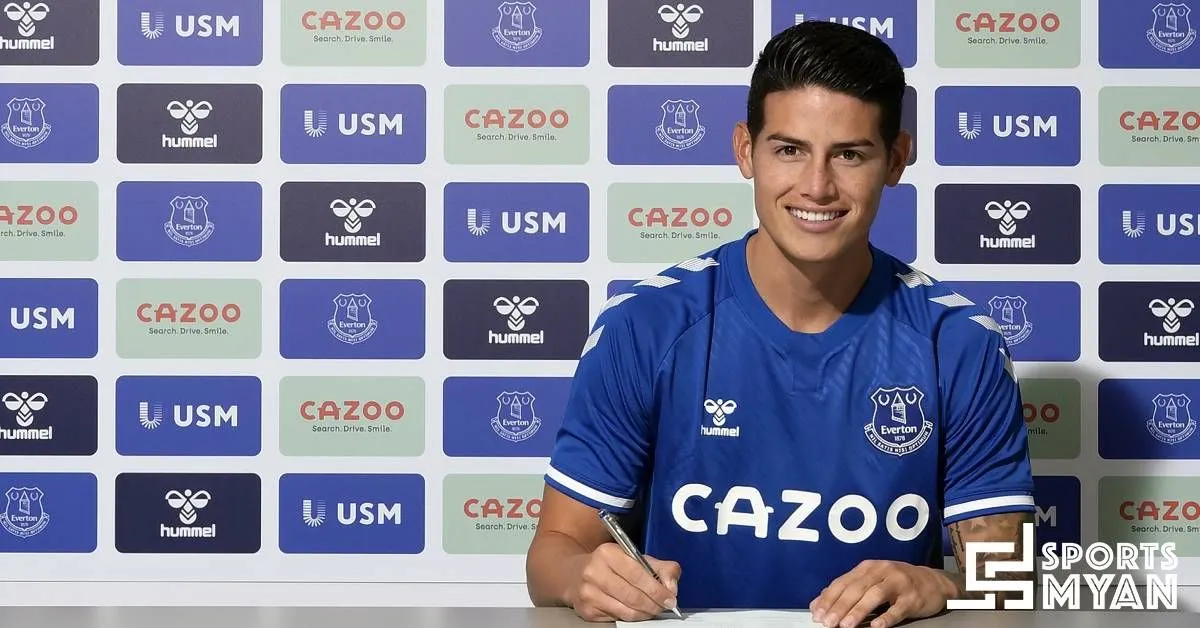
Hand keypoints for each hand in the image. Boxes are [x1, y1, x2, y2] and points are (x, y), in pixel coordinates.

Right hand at [565, 542, 680, 622]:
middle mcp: (594, 572)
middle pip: (633, 596)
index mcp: (607, 553)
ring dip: (645, 613)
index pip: (638, 574)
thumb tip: (672, 586)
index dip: (657, 589)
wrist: (574, 574)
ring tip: (652, 609)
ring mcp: (589, 593)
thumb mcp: (633, 557)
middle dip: (654, 604)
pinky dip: (631, 617)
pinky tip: (635, 611)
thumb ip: (659, 567)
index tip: (670, 598)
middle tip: (664, 606)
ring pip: (627, 611)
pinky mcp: (587, 611)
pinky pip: (617, 619)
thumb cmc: (609, 565)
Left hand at [810, 560, 956, 627]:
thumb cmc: (896, 583)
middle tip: (828, 622)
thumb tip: (818, 604)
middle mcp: (882, 571)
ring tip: (846, 625)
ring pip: (875, 595)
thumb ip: (846, 590)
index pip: (843, 582)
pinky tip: (876, 626)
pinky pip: (898, 608)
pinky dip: (886, 617)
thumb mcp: (870, 581)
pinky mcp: (913, 597)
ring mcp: (898, 583)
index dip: (829, 598)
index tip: (817, 614)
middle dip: (840, 606)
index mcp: (868, 567)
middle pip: (857, 588)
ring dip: (859, 611)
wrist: (933, 582)